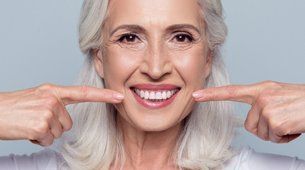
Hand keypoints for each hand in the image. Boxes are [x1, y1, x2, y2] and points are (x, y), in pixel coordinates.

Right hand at [0, 83, 123, 145]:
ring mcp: (47, 112)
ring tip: (30, 123)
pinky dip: (37, 139)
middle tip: (36, 119)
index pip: (84, 93)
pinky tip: (27, 130)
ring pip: (59, 132)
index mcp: (53, 91)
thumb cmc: (15, 106)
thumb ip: (56, 102)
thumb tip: (67, 116)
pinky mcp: (41, 125)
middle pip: (69, 122)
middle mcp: (53, 99)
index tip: (119, 96)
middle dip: (54, 126)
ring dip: (45, 132)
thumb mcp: (38, 96)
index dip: (103, 95)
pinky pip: (48, 140)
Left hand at [192, 81, 304, 142]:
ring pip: (261, 133)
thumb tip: (254, 119)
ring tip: (290, 121)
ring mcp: (267, 107)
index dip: (212, 95)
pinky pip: (273, 138)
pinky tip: (294, 126)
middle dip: (266, 129)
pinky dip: (285, 137)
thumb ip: (262, 103)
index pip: (232, 92)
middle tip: (283, 120)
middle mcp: (262, 96)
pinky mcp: (274, 119)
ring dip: (277, 133)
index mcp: (262, 89)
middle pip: (249, 125)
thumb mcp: (279, 95)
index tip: (196, 95)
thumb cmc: (302, 101)